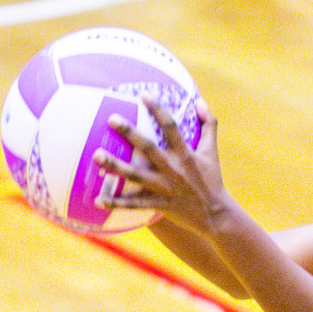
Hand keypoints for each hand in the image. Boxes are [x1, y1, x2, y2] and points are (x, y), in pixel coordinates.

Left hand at [93, 96, 230, 234]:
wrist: (216, 215)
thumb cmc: (212, 180)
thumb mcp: (212, 151)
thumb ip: (208, 125)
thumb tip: (199, 101)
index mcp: (186, 154)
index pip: (171, 127)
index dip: (158, 110)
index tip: (143, 96)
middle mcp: (173, 169)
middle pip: (149, 148)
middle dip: (130, 133)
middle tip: (112, 118)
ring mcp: (165, 188)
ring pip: (136, 175)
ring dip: (115, 166)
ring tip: (96, 155)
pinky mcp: (159, 205)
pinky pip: (134, 204)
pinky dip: (116, 203)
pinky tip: (97, 200)